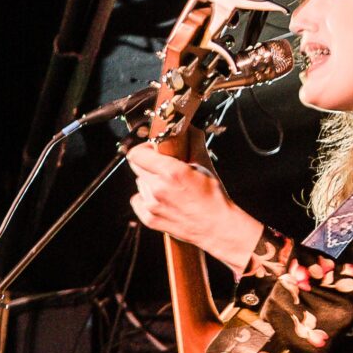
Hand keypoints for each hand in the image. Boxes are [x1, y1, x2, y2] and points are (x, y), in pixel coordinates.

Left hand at [125, 144, 264, 268]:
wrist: (215, 226)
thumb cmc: (213, 196)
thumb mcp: (205, 164)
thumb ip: (194, 141)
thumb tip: (188, 126)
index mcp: (171, 172)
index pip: (137, 153)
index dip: (144, 148)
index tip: (153, 149)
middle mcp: (156, 188)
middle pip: (137, 167)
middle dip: (149, 163)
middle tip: (163, 167)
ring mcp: (151, 205)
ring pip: (139, 183)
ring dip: (149, 181)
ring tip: (168, 186)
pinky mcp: (148, 219)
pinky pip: (137, 201)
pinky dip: (146, 198)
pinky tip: (162, 199)